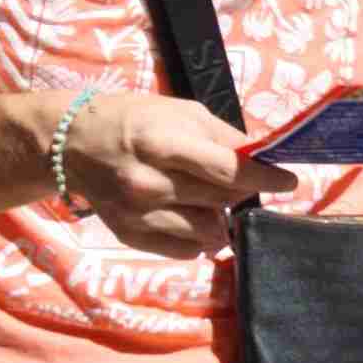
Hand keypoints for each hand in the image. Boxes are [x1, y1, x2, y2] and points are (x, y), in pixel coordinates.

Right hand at [63, 92, 295, 258]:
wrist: (72, 143)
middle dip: (242, 193)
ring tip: (211, 199)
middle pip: (220, 201)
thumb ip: (223, 137)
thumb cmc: (134, 119)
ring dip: (221, 218)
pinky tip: (192, 216)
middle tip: (242, 183)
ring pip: (207, 233)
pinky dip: (198, 238)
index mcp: (162, 144)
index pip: (226, 170)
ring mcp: (138, 215)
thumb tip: (262, 159)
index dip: (264, 177)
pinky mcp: (130, 236)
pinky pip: (184, 251)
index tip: (290, 181)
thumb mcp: (181, 111)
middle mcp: (149, 184)